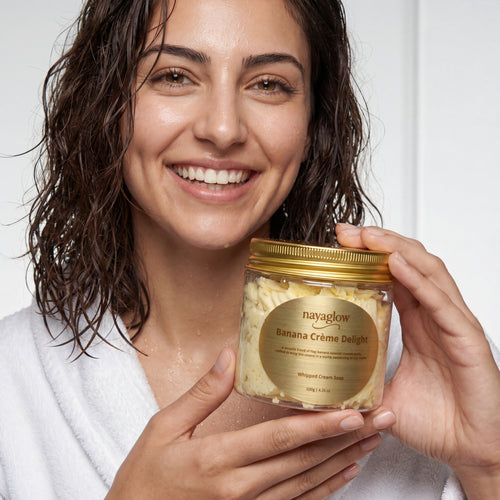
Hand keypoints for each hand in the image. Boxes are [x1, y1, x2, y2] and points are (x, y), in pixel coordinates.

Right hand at [106, 347, 394, 499]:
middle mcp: (241, 488)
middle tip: (378, 421)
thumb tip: (229, 357)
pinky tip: (345, 475)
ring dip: (342, 461)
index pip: (279, 439)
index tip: (350, 413)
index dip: (318, 426)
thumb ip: (202, 394)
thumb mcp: (163, 428)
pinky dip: (326, 490)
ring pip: (307, 483)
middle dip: (345, 439)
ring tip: (371, 442)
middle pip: (303, 460)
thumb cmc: (145, 478)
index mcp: (219, 459)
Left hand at [336, 223, 499, 496]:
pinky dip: (418, 280)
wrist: (471, 451)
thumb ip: (357, 383)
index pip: (394, 276)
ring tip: (369, 236)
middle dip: (379, 243)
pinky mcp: (467, 340)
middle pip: (410, 263)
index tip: (341, 244)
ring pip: (427, 272)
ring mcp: (452, 325)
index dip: (370, 255)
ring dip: (397, 249)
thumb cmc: (438, 421)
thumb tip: (321, 381)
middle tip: (347, 232)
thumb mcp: (383, 395)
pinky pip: (440, 303)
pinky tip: (397, 264)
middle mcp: (434, 317)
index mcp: (418, 323)